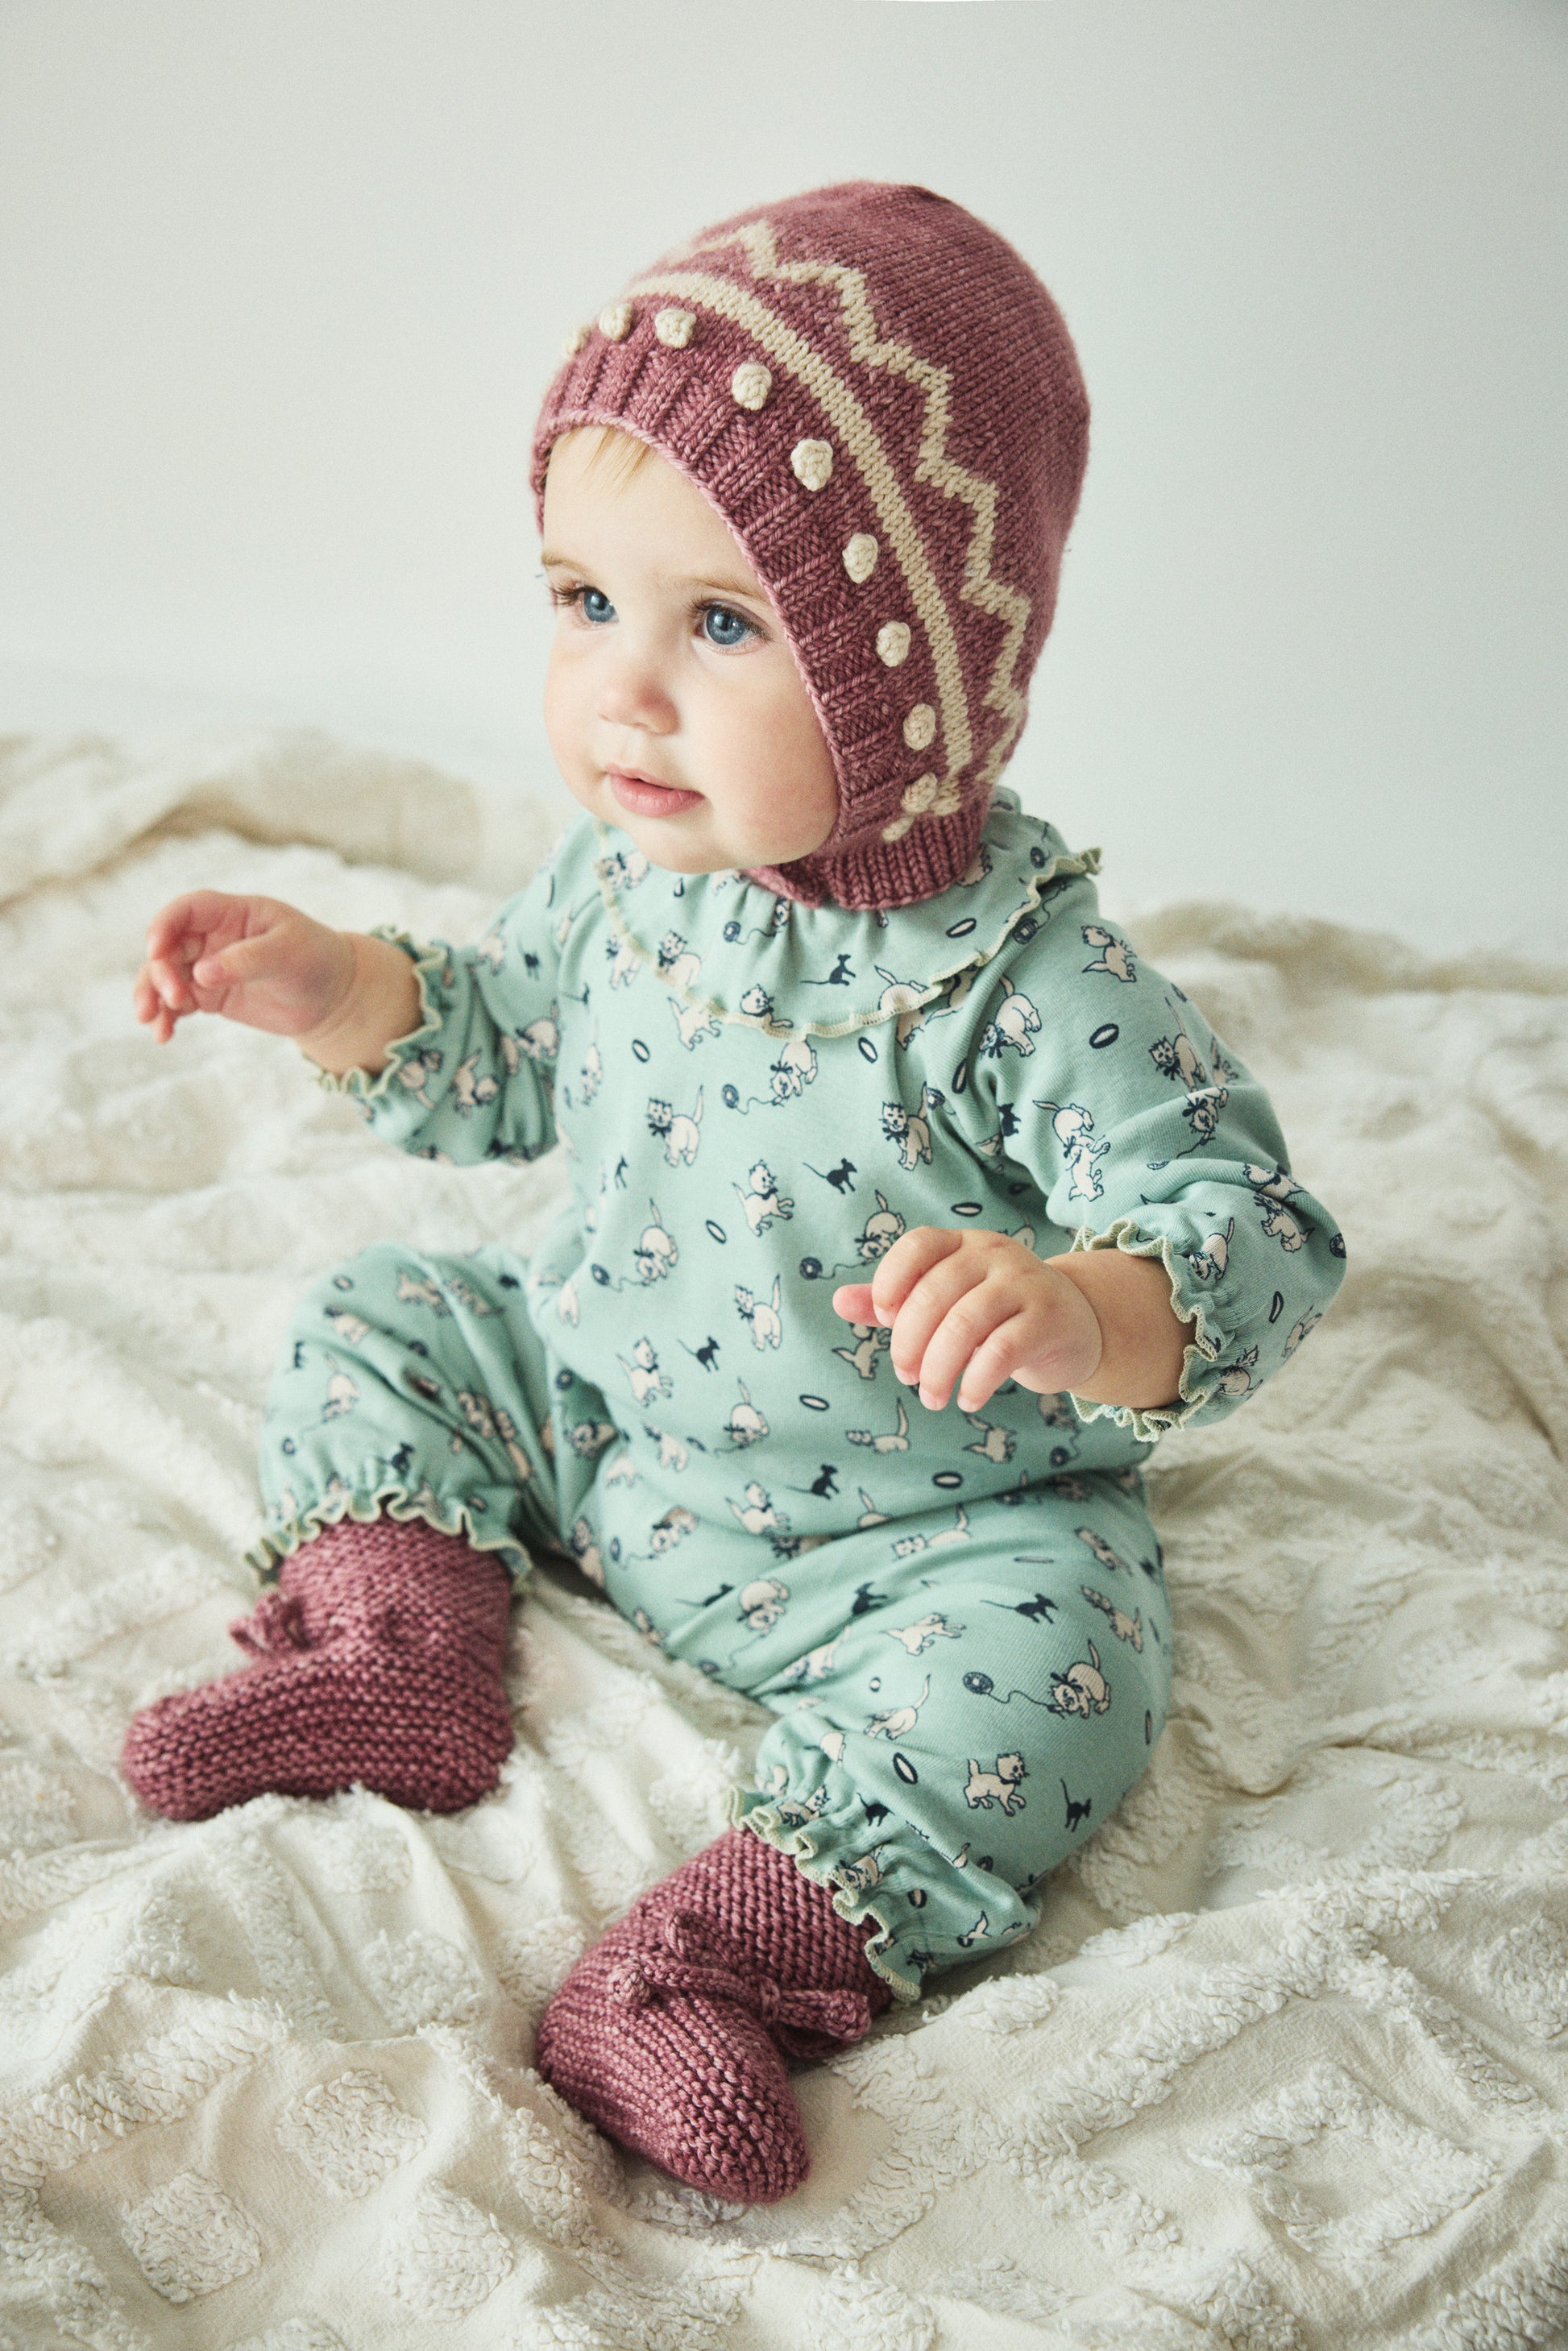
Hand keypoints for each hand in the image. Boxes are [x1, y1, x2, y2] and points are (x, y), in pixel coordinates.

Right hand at [135, 891, 356, 1044]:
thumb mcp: (289, 953)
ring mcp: (208, 965)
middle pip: (169, 946)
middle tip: (173, 998)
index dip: (165, 924)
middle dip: (160, 971)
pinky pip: (177, 1003)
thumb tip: (202, 973)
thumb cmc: (316, 959)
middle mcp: (213, 936)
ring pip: (165, 976)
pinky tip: (163, 1035)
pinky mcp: (209, 995)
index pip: (188, 909)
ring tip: (151, 1021)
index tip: (155, 949)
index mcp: (233, 913)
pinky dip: (166, 1017)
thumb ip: (247, 959)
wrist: (333, 996)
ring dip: (152, 995)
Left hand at [832, 1227, 1103, 1414]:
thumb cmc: (996, 1315)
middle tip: (907, 1377)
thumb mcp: (946, 1303)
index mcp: (963, 1245)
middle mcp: (993, 1255)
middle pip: (934, 1293)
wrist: (1075, 1325)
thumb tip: (839, 1301)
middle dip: (909, 1344)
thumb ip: (895, 1302)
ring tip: (933, 1398)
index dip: (891, 1280)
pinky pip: (1002, 1351)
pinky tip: (968, 1399)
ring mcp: (1024, 1284)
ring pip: (965, 1324)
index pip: (918, 1245)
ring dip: (938, 1369)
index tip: (883, 1318)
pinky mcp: (1048, 1319)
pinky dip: (976, 1382)